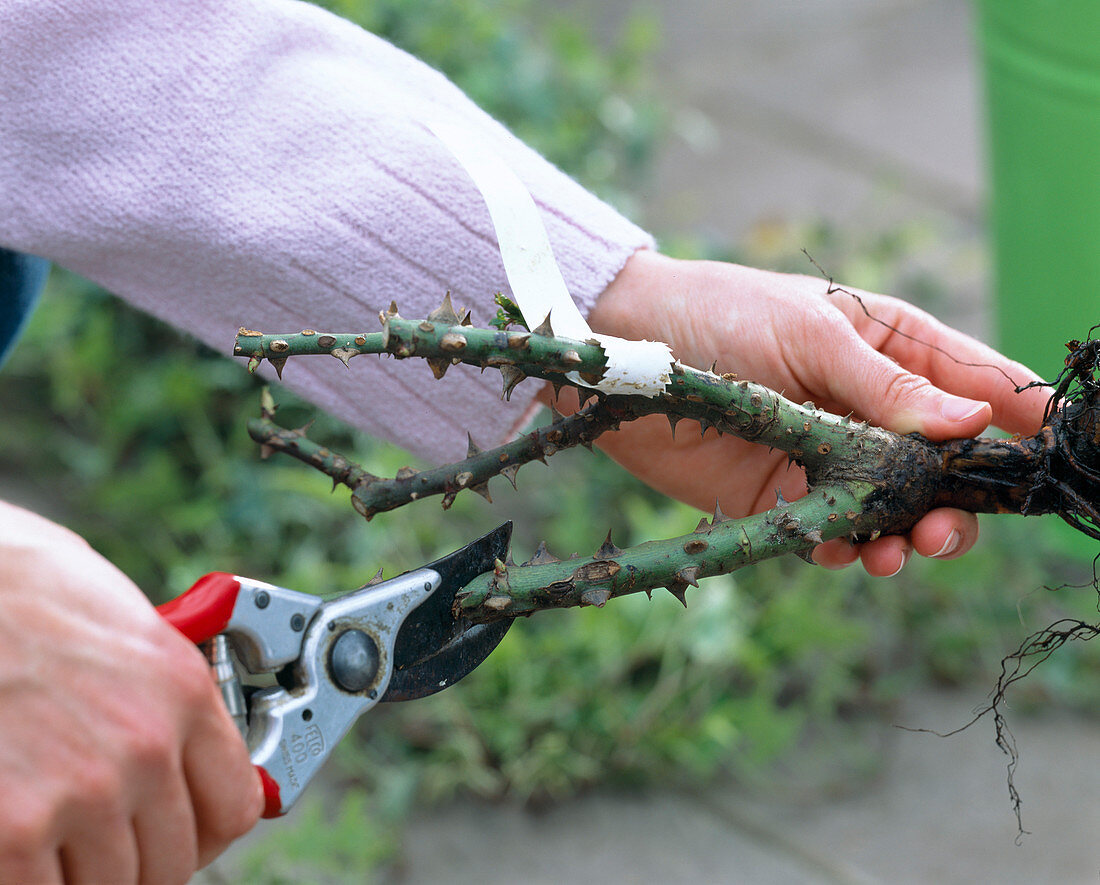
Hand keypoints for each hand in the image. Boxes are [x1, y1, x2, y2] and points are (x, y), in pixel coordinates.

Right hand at [0, 502, 261, 883]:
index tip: (183, 831)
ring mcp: (81, 793)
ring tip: (49, 835)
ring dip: (76, 874)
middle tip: (99, 839)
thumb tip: (176, 748)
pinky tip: (14, 848)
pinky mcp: (11, 831)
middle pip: (170, 862)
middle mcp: (145, 746)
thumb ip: (159, 694)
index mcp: (182, 691)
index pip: (236, 806)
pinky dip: (28, 880)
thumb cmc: (18, 584)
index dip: (206, 832)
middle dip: (134, 857)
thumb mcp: (124, 625)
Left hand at [584, 250, 1049, 576]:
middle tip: (944, 528)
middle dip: (957, 500)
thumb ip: (884, 384)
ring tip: (900, 550)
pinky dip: (849, 548)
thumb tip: (971, 422)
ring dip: (908, 534)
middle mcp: (871, 406)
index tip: (1048, 455)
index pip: (977, 384)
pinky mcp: (785, 493)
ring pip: (897, 507)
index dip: (1017, 419)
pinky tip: (847, 552)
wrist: (626, 357)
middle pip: (945, 464)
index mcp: (891, 348)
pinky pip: (837, 531)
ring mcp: (831, 454)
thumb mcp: (808, 334)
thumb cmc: (719, 314)